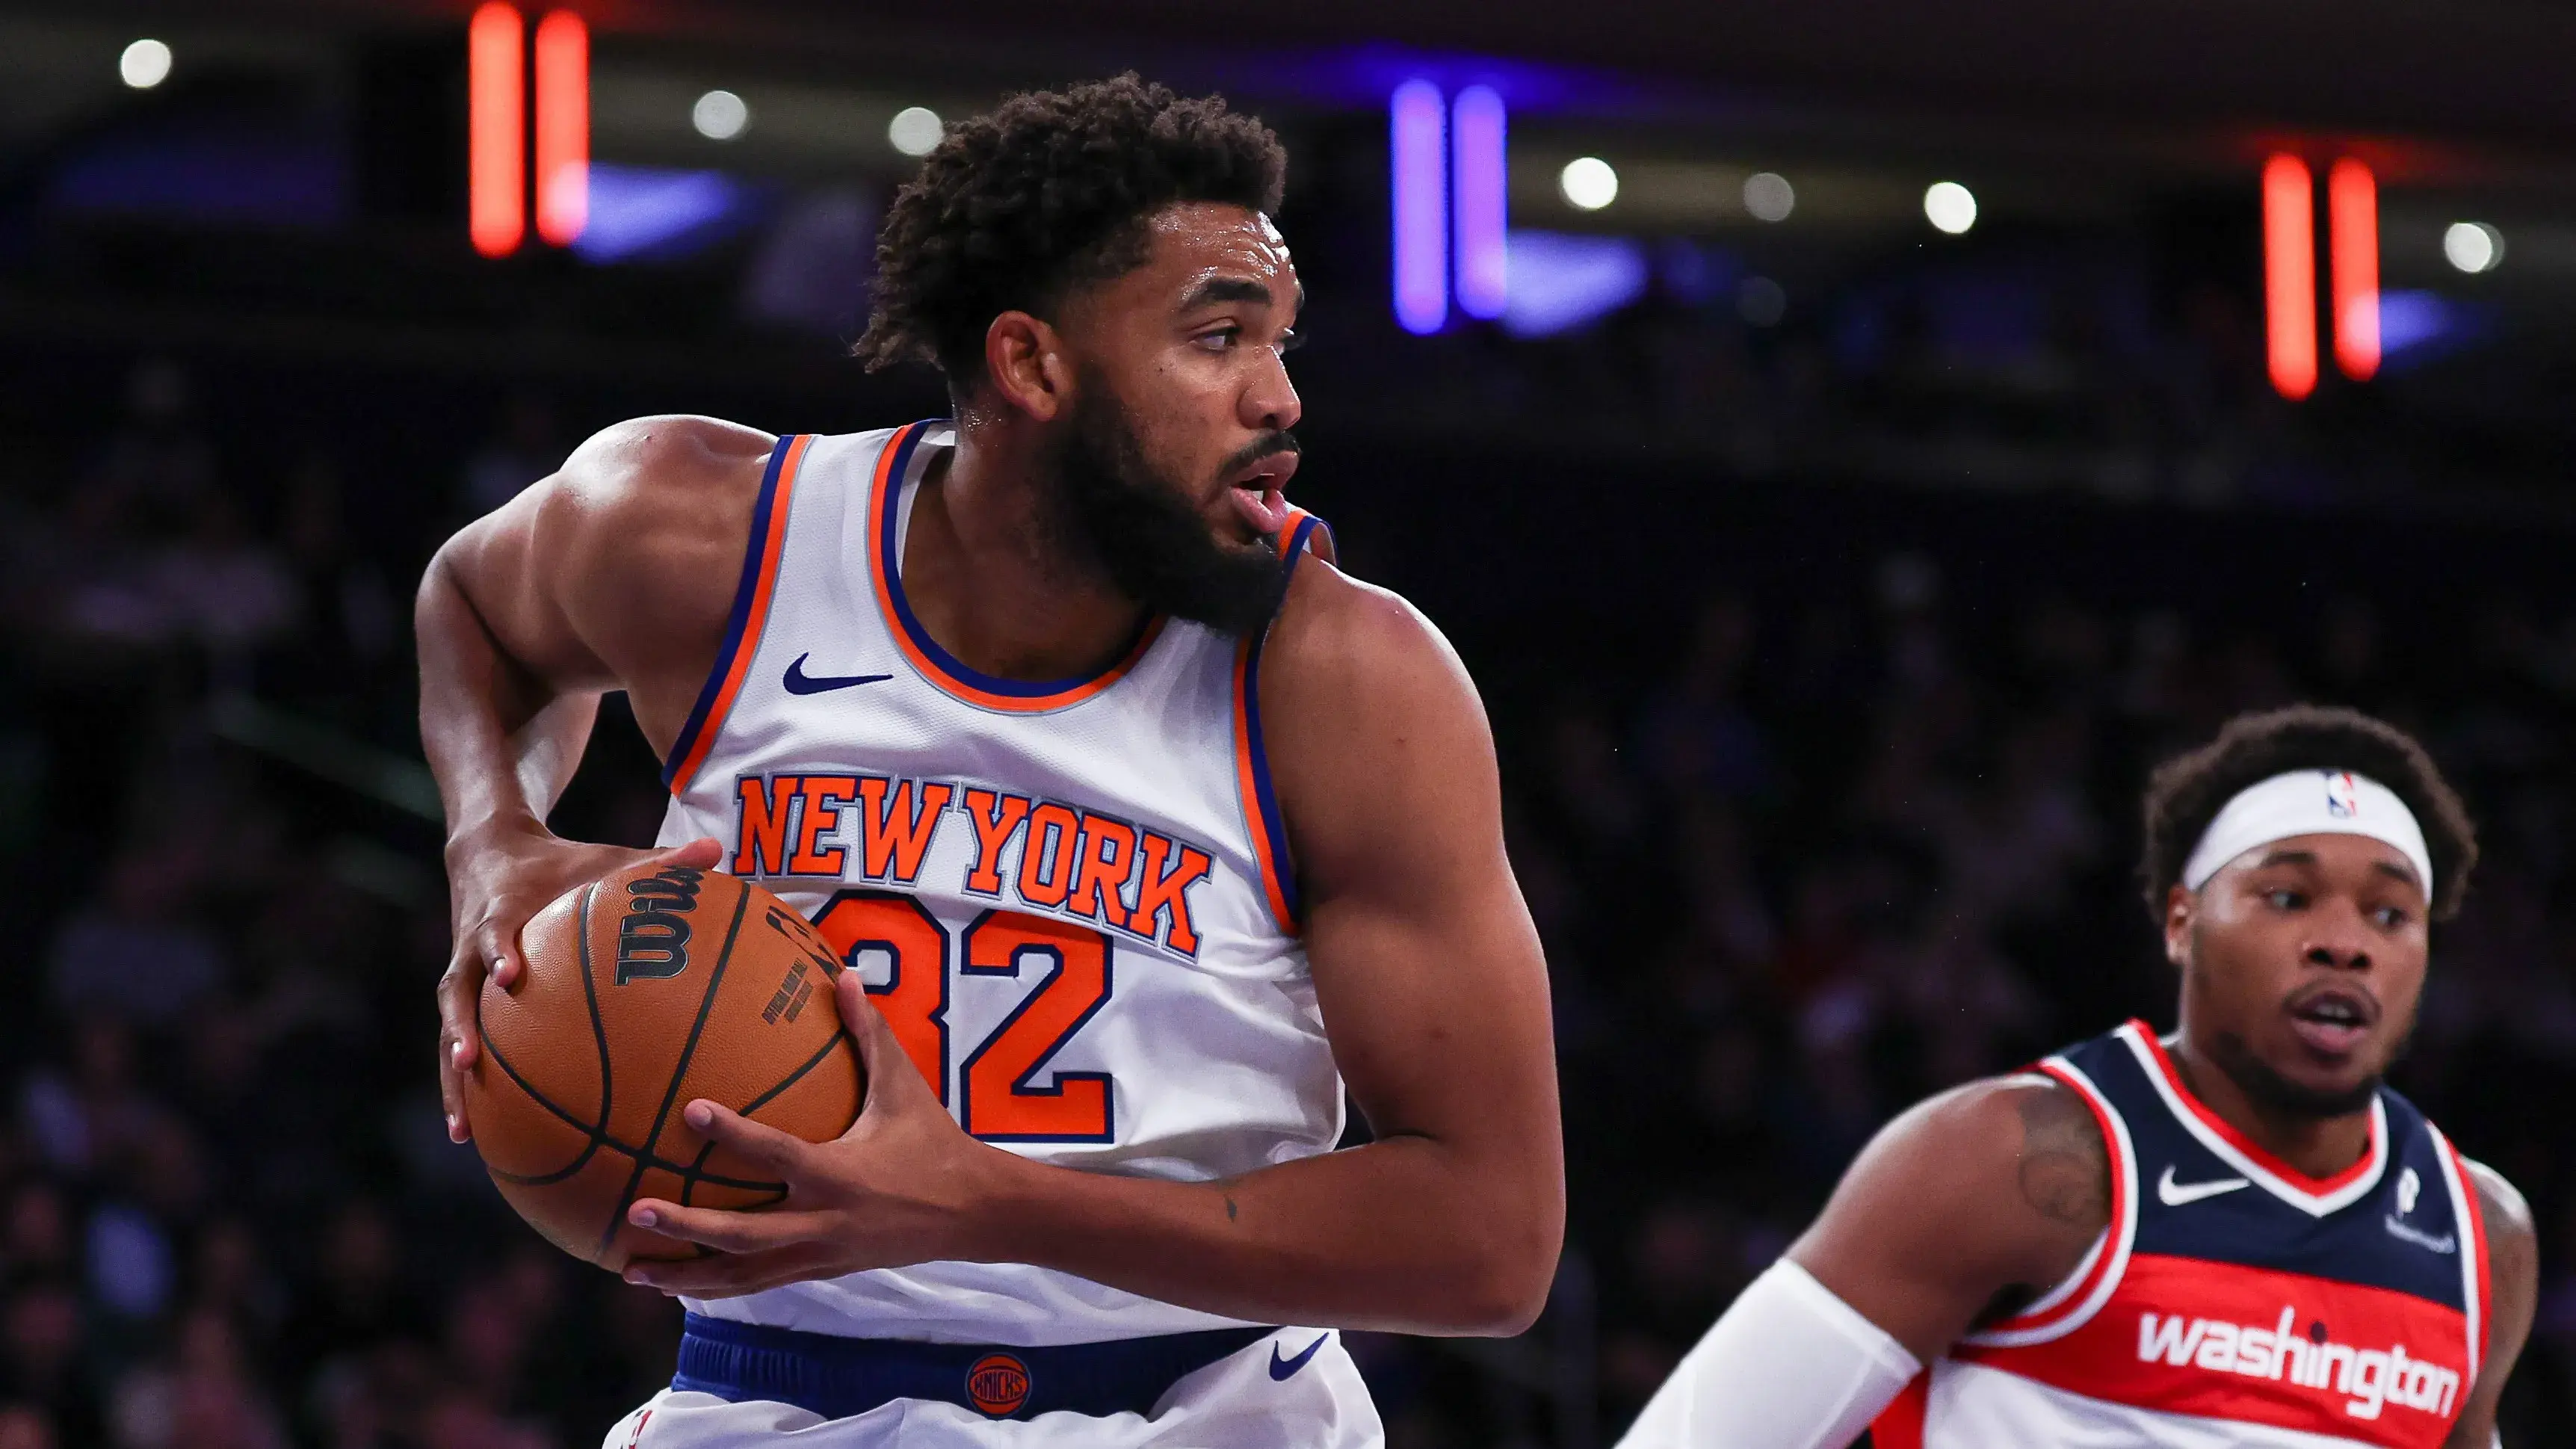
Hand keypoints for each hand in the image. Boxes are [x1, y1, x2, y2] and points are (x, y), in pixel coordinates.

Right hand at [438, 823, 722, 1142]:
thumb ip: (660, 860)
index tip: (509, 975)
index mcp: (503, 912)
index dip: (498, 950)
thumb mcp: (606, 858)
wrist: (488, 854)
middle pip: (456, 991)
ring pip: (448, 1031)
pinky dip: (461, 1090)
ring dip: (452, 1079)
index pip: (494, 931)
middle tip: (470, 1061)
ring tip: (464, 1127)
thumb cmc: (560, 864)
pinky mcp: (461, 999)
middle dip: (460, 1026)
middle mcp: (471, 948)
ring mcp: (461, 976)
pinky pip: (456, 1047)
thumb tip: (719, 850)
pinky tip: (471, 1135)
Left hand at [619, 970, 1022, 1297]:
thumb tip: (843, 974)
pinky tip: (678, 1284)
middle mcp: (823, 1221)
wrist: (971, 1211)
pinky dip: (717, 1285)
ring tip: (632, 1270)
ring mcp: (819, 1253)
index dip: (733, 1134)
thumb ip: (870, 1033)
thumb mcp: (904, 1086)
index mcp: (840, 1173)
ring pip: (743, 1273)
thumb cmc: (933, 1140)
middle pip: (742, 1233)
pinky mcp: (820, 1270)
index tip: (689, 1111)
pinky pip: (759, 1282)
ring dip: (686, 1275)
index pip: (778, 1153)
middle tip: (635, 1208)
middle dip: (686, 1225)